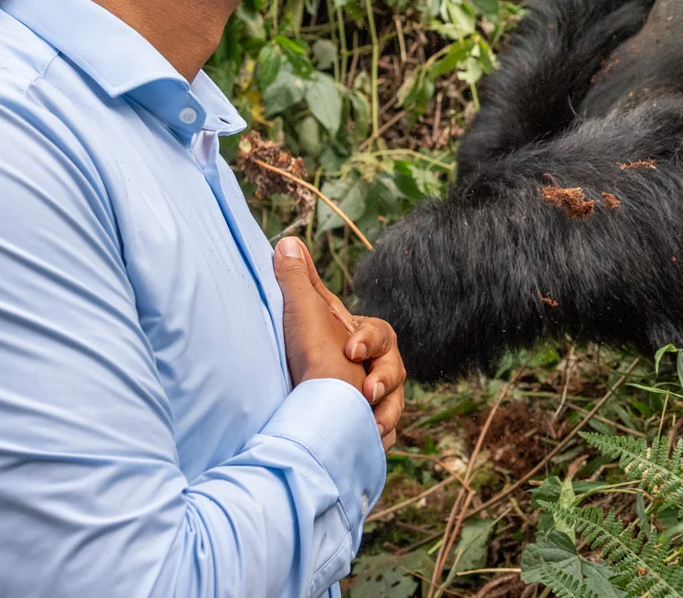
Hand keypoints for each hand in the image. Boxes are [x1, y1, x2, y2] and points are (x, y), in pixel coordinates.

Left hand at [273, 237, 406, 448]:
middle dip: (385, 378)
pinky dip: (379, 436)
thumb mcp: (299, 316)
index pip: (381, 333)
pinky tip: (371, 441)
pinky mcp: (368, 429)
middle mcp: (369, 369)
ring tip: (372, 423)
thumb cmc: (303, 360)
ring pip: (396, 403)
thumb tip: (286, 241)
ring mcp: (371, 401)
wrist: (297, 413)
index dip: (370, 340)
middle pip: (396, 369)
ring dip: (387, 412)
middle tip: (368, 391)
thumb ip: (296, 278)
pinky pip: (385, 433)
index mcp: (358, 340)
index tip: (350, 349)